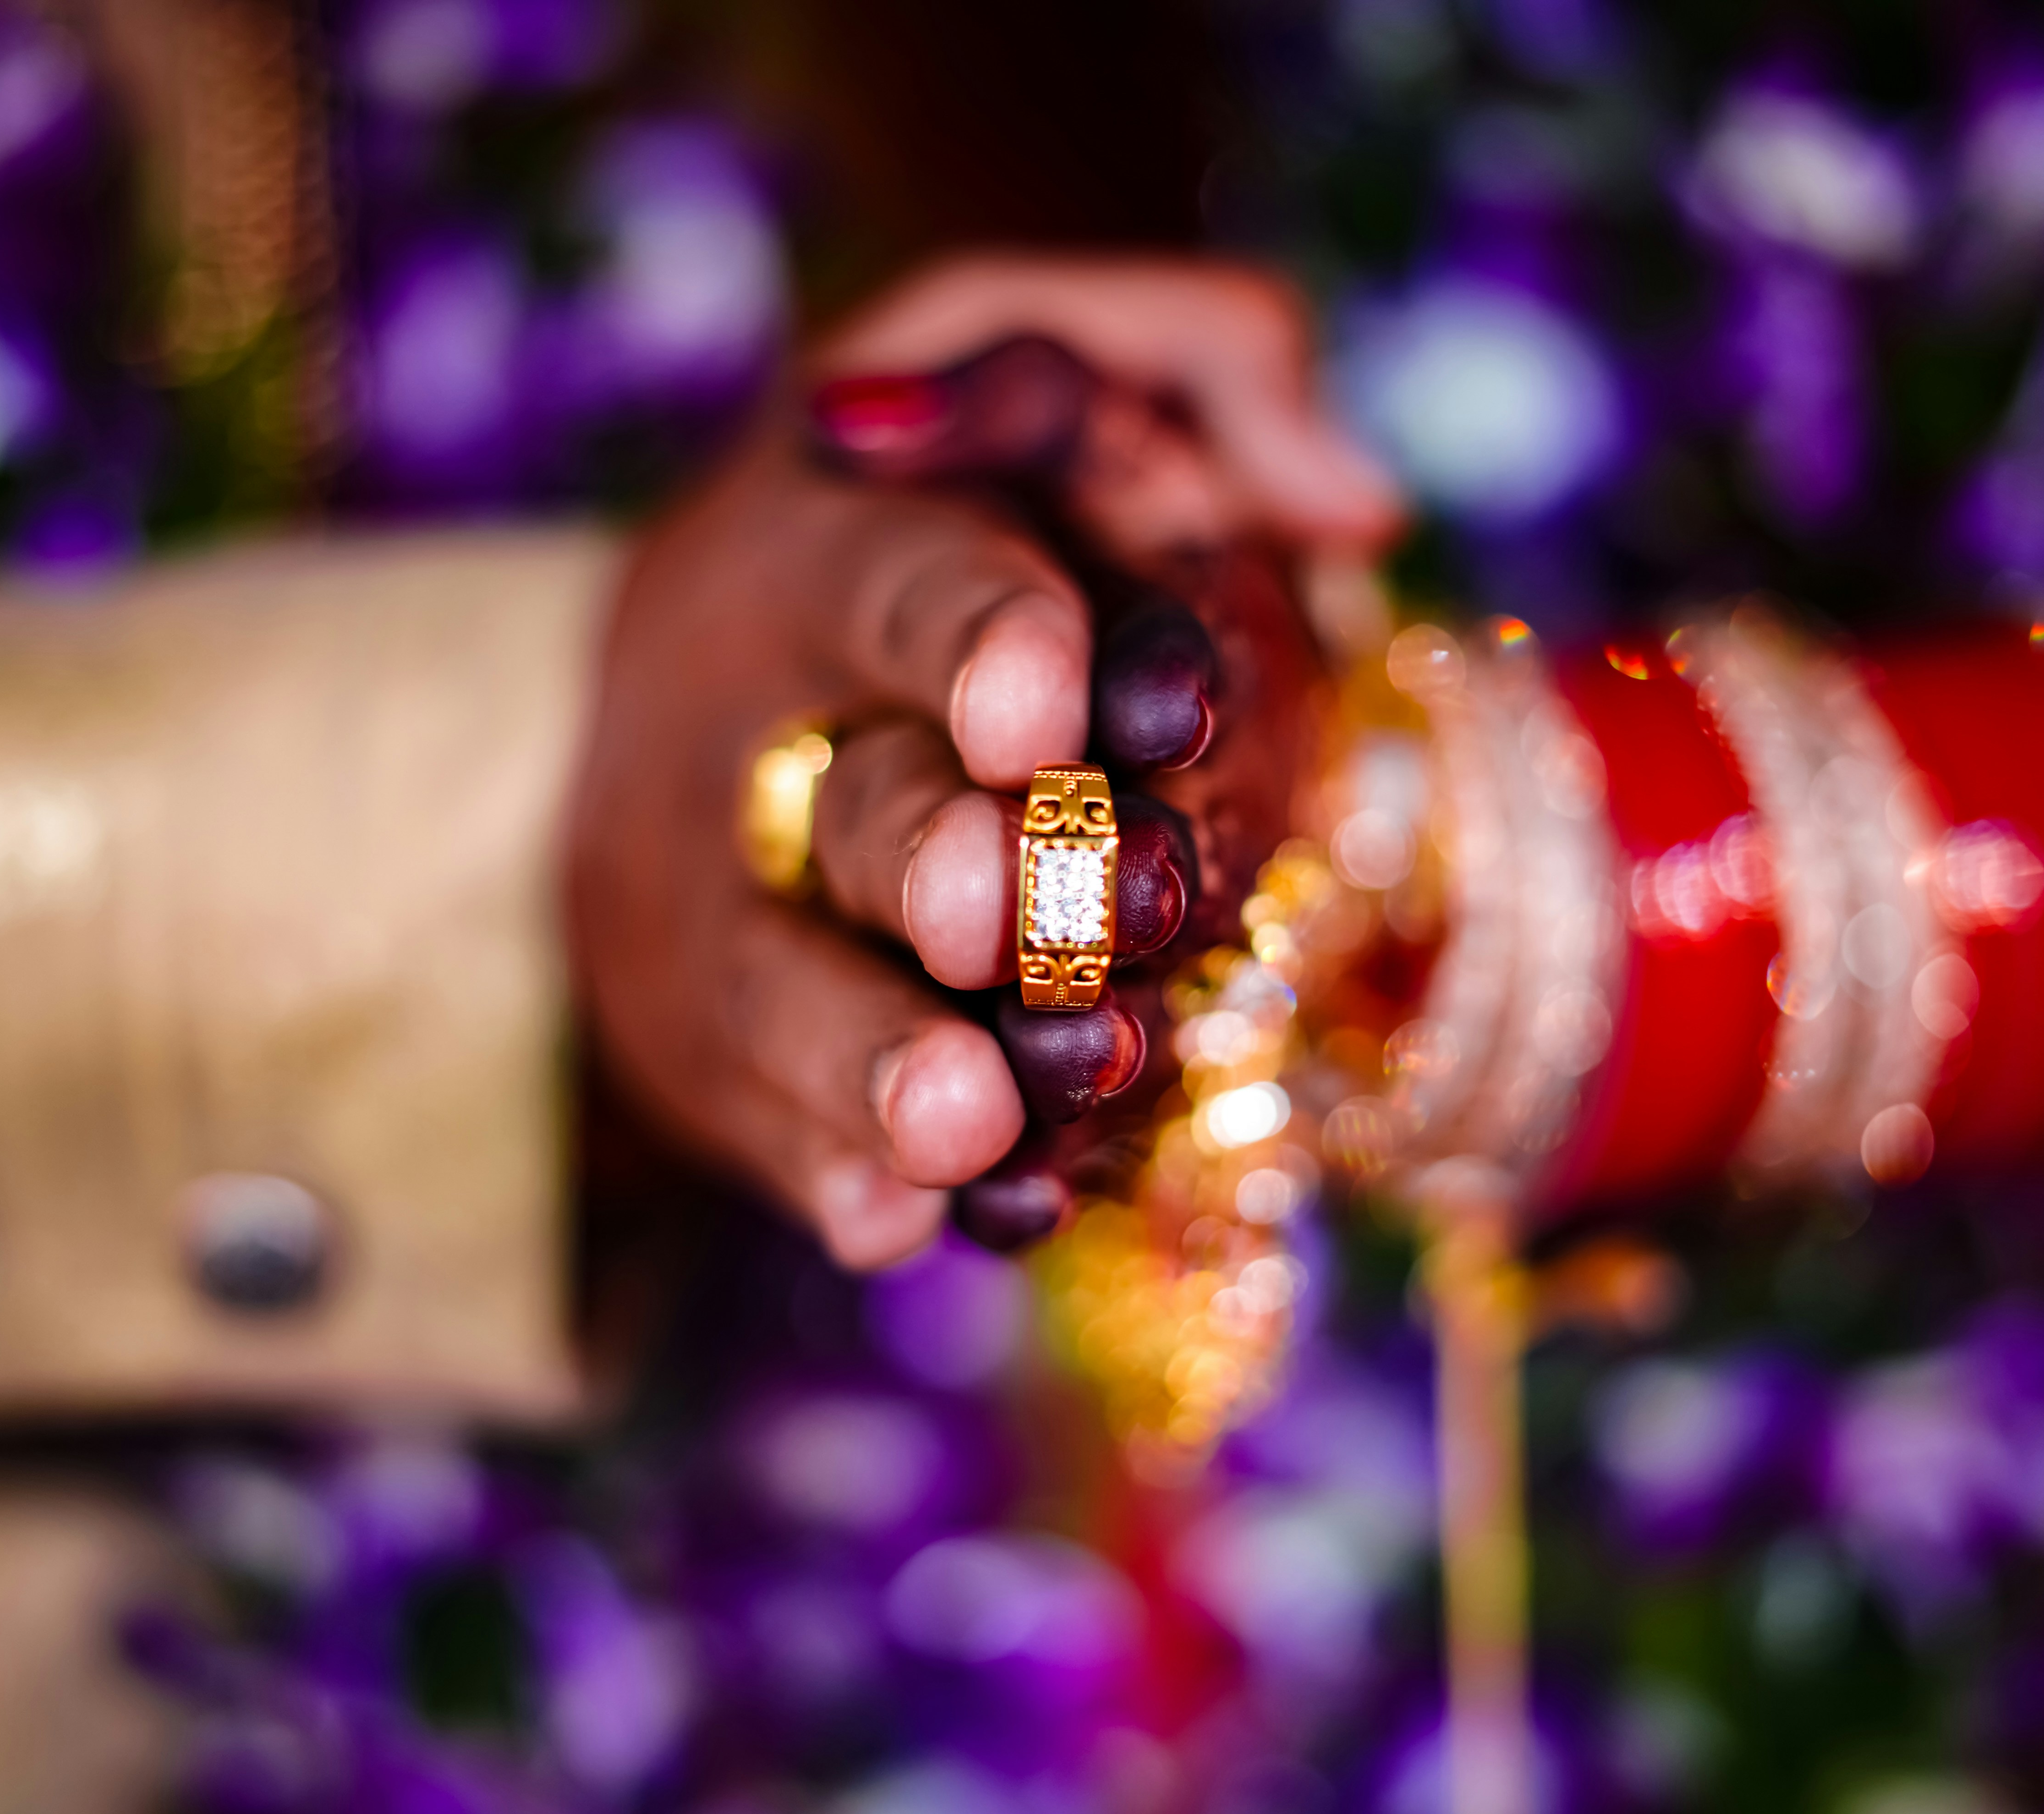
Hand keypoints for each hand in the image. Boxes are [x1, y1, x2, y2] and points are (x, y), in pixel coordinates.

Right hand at [574, 257, 1396, 1269]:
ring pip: (783, 988)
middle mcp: (753, 730)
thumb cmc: (925, 508)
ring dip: (873, 1061)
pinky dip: (831, 1172)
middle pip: (845, 805)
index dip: (973, 635)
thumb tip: (1352, 505)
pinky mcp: (711, 1042)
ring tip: (962, 1125)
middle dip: (922, 862)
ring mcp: (719, 904)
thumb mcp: (1033, 358)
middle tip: (992, 913)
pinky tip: (896, 1225)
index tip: (1048, 707)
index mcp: (832, 546)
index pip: (901, 580)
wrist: (691, 682)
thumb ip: (1193, 359)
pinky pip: (770, 1119)